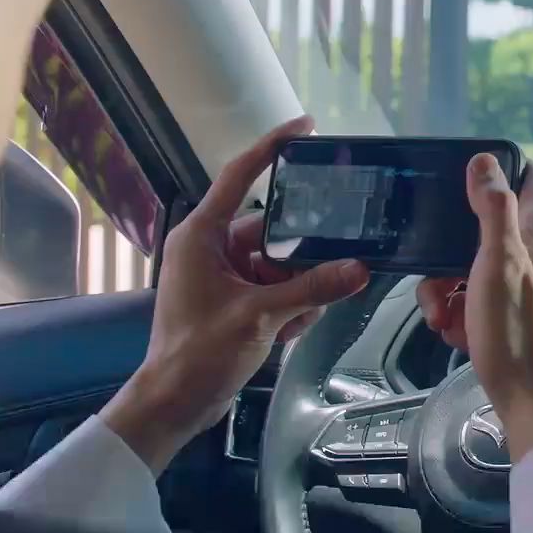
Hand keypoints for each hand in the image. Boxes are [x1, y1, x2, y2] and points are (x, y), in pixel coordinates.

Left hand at [101, 115, 370, 472]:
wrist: (172, 405)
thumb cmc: (199, 353)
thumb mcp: (261, 317)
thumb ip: (312, 289)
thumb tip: (359, 269)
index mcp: (201, 235)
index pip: (239, 176)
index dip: (272, 147)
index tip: (306, 127)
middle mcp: (209, 248)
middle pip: (272, 231)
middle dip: (301, 258)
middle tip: (332, 268)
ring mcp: (219, 275)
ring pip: (277, 264)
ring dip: (296, 289)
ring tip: (298, 319)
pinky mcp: (230, 300)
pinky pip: (271, 288)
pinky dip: (287, 306)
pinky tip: (289, 333)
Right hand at [416, 156, 532, 461]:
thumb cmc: (517, 331)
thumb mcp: (498, 261)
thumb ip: (493, 209)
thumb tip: (484, 160)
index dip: (501, 175)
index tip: (466, 190)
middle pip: (490, 232)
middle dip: (453, 254)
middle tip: (438, 287)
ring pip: (482, 270)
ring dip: (454, 291)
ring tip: (444, 320)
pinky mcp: (524, 317)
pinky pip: (488, 302)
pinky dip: (469, 315)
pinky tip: (459, 335)